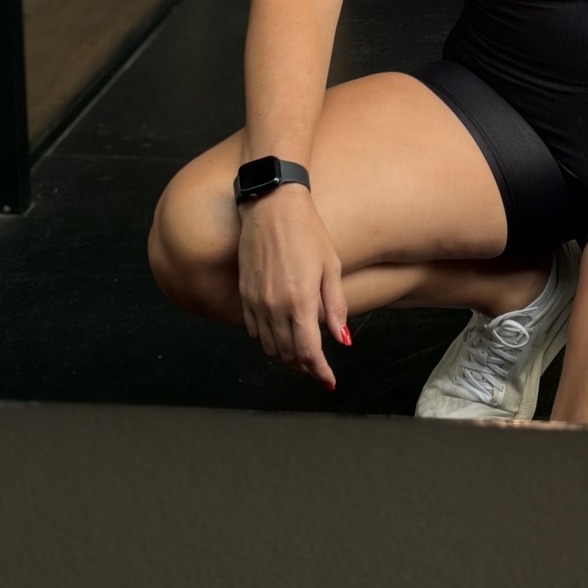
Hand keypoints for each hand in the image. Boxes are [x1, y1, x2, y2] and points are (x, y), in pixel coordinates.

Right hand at [236, 184, 349, 389]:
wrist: (271, 205)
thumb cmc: (307, 231)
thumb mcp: (331, 267)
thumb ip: (335, 307)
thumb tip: (344, 340)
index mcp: (299, 301)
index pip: (308, 352)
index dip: (320, 371)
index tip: (329, 381)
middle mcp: (274, 306)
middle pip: (288, 354)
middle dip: (305, 366)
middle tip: (318, 370)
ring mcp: (255, 301)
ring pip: (269, 346)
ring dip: (286, 356)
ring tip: (302, 355)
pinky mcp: (244, 293)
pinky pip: (254, 330)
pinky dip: (268, 340)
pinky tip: (281, 334)